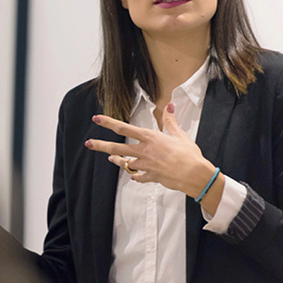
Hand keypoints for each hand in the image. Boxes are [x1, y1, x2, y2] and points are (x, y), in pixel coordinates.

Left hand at [85, 104, 216, 198]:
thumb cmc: (189, 154)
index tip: (96, 119)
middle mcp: (144, 151)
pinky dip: (135, 175)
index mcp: (150, 138)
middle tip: (88, 144)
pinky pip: (138, 176)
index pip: (124, 128)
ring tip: (110, 158)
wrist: (194, 175)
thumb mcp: (180, 134)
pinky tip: (133, 175)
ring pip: (125, 163)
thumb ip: (170, 121)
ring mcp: (145, 165)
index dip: (108, 122)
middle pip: (117, 148)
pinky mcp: (150, 177)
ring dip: (117, 160)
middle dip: (100, 145)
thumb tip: (170, 106)